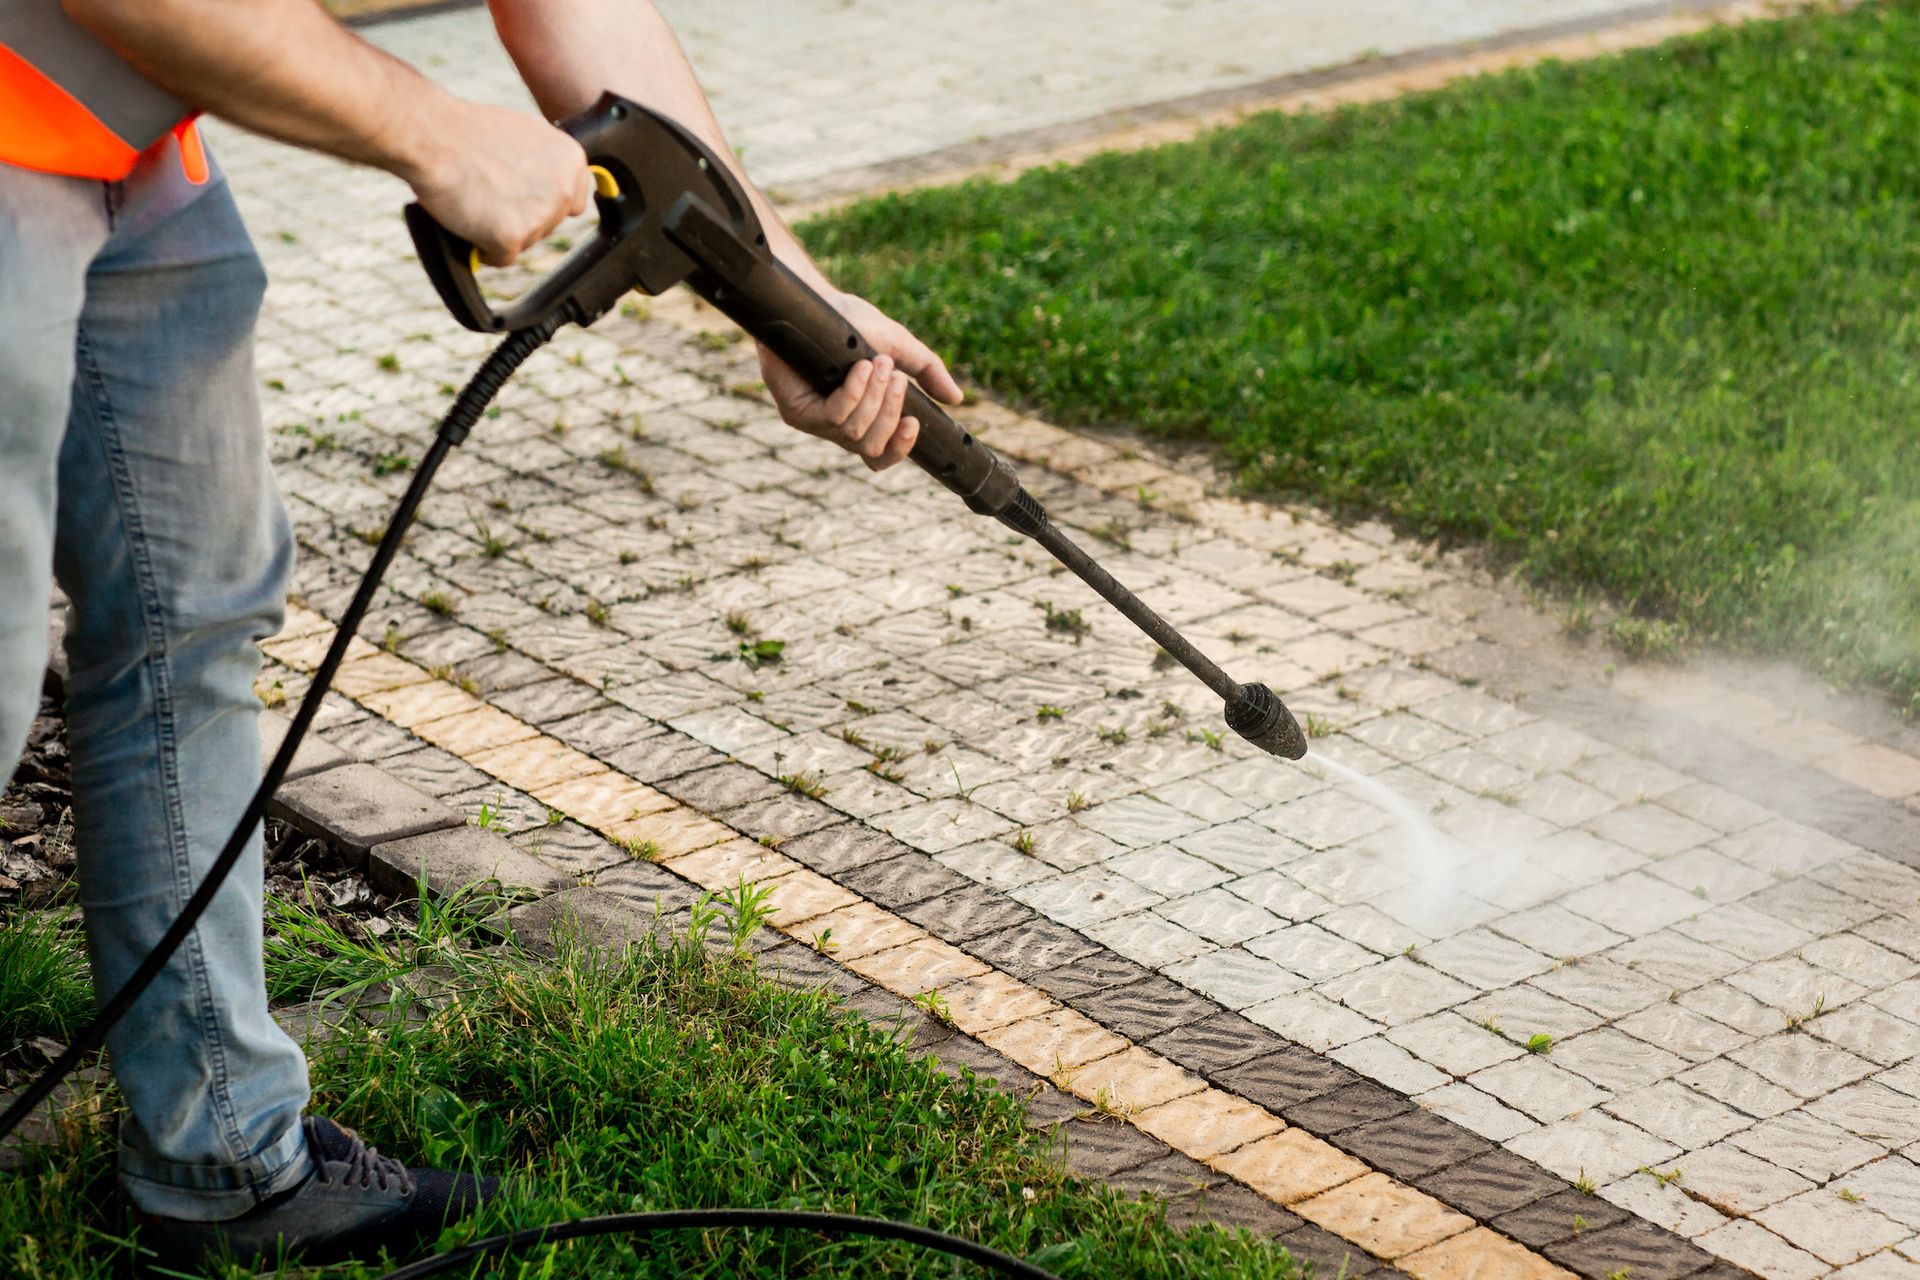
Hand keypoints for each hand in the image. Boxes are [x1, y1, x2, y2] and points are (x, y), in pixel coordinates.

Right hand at [408, 103, 590, 265]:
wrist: (434, 137)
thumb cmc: (469, 132)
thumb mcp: (525, 135)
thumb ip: (546, 163)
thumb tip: (552, 183)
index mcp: (571, 161)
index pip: (574, 202)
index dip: (546, 203)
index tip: (525, 199)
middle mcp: (564, 190)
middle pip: (548, 224)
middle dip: (522, 216)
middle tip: (491, 193)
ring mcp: (541, 216)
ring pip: (525, 241)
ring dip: (502, 230)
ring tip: (476, 198)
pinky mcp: (512, 237)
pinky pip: (502, 257)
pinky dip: (484, 248)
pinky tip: (469, 222)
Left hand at [758, 291, 964, 470]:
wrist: (815, 302)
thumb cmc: (851, 324)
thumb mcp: (899, 347)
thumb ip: (927, 372)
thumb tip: (957, 398)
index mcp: (862, 420)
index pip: (880, 457)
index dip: (899, 449)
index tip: (913, 423)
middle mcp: (837, 427)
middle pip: (872, 448)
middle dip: (890, 413)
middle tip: (897, 377)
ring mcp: (815, 423)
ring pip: (854, 433)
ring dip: (874, 398)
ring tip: (880, 364)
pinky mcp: (795, 412)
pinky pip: (833, 416)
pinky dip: (854, 393)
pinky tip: (861, 369)